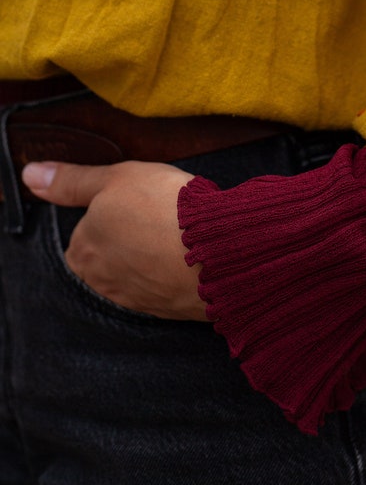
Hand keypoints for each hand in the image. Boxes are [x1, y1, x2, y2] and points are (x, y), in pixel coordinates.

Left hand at [22, 160, 205, 319]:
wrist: (214, 250)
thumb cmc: (162, 208)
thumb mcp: (114, 177)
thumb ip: (71, 180)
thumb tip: (31, 175)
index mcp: (81, 251)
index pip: (88, 228)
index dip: (115, 208)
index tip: (138, 199)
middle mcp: (101, 281)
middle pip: (111, 251)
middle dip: (131, 235)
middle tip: (160, 212)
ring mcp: (134, 298)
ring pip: (137, 269)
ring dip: (152, 253)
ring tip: (178, 230)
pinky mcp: (165, 308)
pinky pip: (162, 284)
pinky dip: (172, 269)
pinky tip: (189, 251)